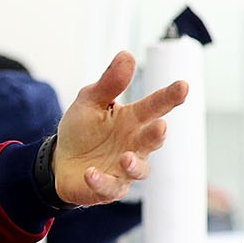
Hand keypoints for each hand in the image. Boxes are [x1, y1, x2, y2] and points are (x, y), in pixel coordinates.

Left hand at [51, 50, 187, 205]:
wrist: (60, 160)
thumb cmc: (82, 129)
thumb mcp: (90, 101)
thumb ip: (109, 83)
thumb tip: (126, 55)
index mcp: (133, 119)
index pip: (155, 106)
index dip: (170, 97)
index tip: (183, 86)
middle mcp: (134, 144)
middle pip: (152, 140)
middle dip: (156, 134)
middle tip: (160, 126)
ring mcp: (124, 168)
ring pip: (138, 169)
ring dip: (133, 164)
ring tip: (124, 157)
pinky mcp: (109, 188)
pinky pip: (109, 187)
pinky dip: (100, 181)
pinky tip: (90, 172)